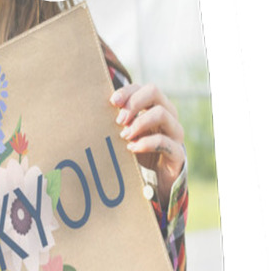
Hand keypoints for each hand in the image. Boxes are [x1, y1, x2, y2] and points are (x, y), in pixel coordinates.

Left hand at [110, 83, 185, 209]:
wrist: (159, 181)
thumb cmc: (140, 153)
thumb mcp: (127, 135)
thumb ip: (118, 123)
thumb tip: (92, 113)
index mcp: (156, 107)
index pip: (143, 88)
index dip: (127, 92)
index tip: (112, 102)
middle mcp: (168, 116)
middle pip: (154, 91)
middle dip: (133, 103)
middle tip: (119, 120)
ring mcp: (175, 133)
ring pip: (161, 113)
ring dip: (139, 123)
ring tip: (124, 136)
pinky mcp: (177, 153)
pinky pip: (164, 142)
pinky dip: (145, 143)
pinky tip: (132, 148)